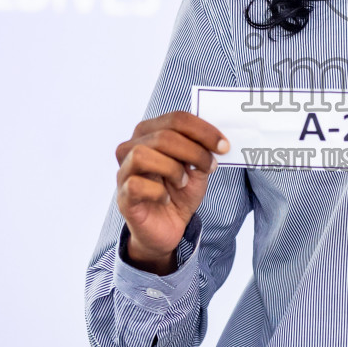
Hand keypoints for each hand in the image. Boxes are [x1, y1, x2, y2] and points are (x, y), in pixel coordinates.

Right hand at [114, 112, 229, 274]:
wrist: (168, 227)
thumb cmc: (179, 193)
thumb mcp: (197, 169)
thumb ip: (202, 151)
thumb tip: (215, 140)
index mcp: (150, 133)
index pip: (176, 119)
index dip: (203, 130)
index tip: (224, 146)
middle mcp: (132, 147)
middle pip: (163, 135)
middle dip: (194, 151)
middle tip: (209, 166)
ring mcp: (124, 171)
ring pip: (143, 154)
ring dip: (172, 168)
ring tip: (183, 182)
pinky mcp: (123, 196)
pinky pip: (136, 185)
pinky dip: (158, 191)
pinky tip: (166, 198)